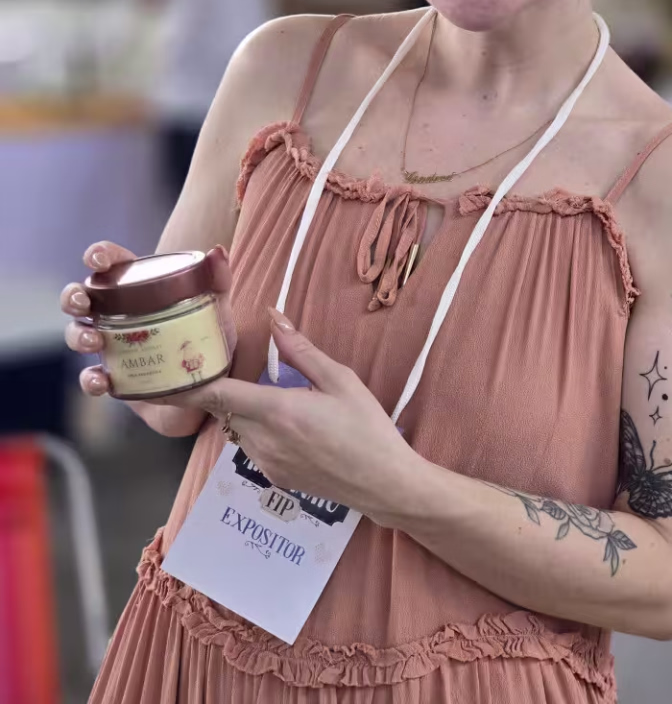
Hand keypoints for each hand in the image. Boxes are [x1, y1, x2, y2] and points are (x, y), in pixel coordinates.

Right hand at [61, 241, 234, 396]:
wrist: (212, 389)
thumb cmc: (208, 339)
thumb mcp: (217, 309)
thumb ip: (218, 281)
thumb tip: (217, 252)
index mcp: (139, 289)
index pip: (112, 264)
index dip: (98, 255)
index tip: (97, 261)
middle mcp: (117, 314)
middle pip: (80, 297)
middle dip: (72, 296)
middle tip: (83, 303)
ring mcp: (111, 346)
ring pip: (76, 334)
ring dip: (77, 335)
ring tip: (94, 342)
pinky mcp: (113, 378)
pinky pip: (90, 378)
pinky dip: (90, 380)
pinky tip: (103, 381)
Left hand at [163, 309, 421, 521]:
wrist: (384, 483)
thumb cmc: (367, 427)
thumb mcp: (339, 380)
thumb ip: (300, 350)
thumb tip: (273, 317)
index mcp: (276, 411)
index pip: (216, 394)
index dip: (184, 385)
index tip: (157, 377)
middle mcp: (263, 440)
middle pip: (224, 409)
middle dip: (218, 390)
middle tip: (217, 368)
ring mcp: (267, 464)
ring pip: (237, 429)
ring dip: (242, 410)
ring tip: (267, 394)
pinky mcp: (276, 478)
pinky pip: (253, 447)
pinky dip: (258, 430)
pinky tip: (289, 423)